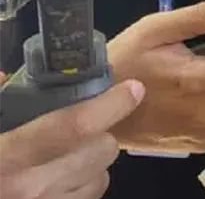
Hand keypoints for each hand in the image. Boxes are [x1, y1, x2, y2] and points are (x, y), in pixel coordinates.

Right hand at [0, 79, 145, 198]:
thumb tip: (3, 77)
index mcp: (7, 160)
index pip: (72, 127)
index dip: (108, 105)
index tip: (132, 88)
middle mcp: (32, 190)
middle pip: (100, 152)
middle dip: (100, 133)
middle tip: (84, 126)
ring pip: (100, 180)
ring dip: (92, 164)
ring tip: (68, 156)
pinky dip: (81, 189)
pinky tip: (60, 182)